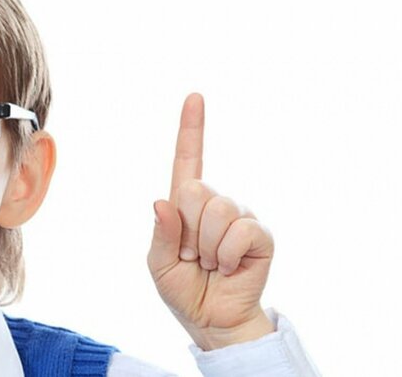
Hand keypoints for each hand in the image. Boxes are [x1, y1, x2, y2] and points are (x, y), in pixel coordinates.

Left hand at [147, 94, 274, 350]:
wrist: (210, 319)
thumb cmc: (183, 288)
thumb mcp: (158, 263)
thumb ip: (160, 233)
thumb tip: (162, 201)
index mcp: (185, 205)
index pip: (188, 159)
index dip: (191, 129)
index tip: (194, 97)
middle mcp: (214, 203)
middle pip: (194, 190)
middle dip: (185, 230)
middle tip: (190, 255)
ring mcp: (239, 216)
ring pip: (216, 209)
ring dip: (205, 246)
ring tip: (209, 263)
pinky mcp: (259, 234)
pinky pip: (240, 229)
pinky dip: (226, 254)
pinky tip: (228, 267)